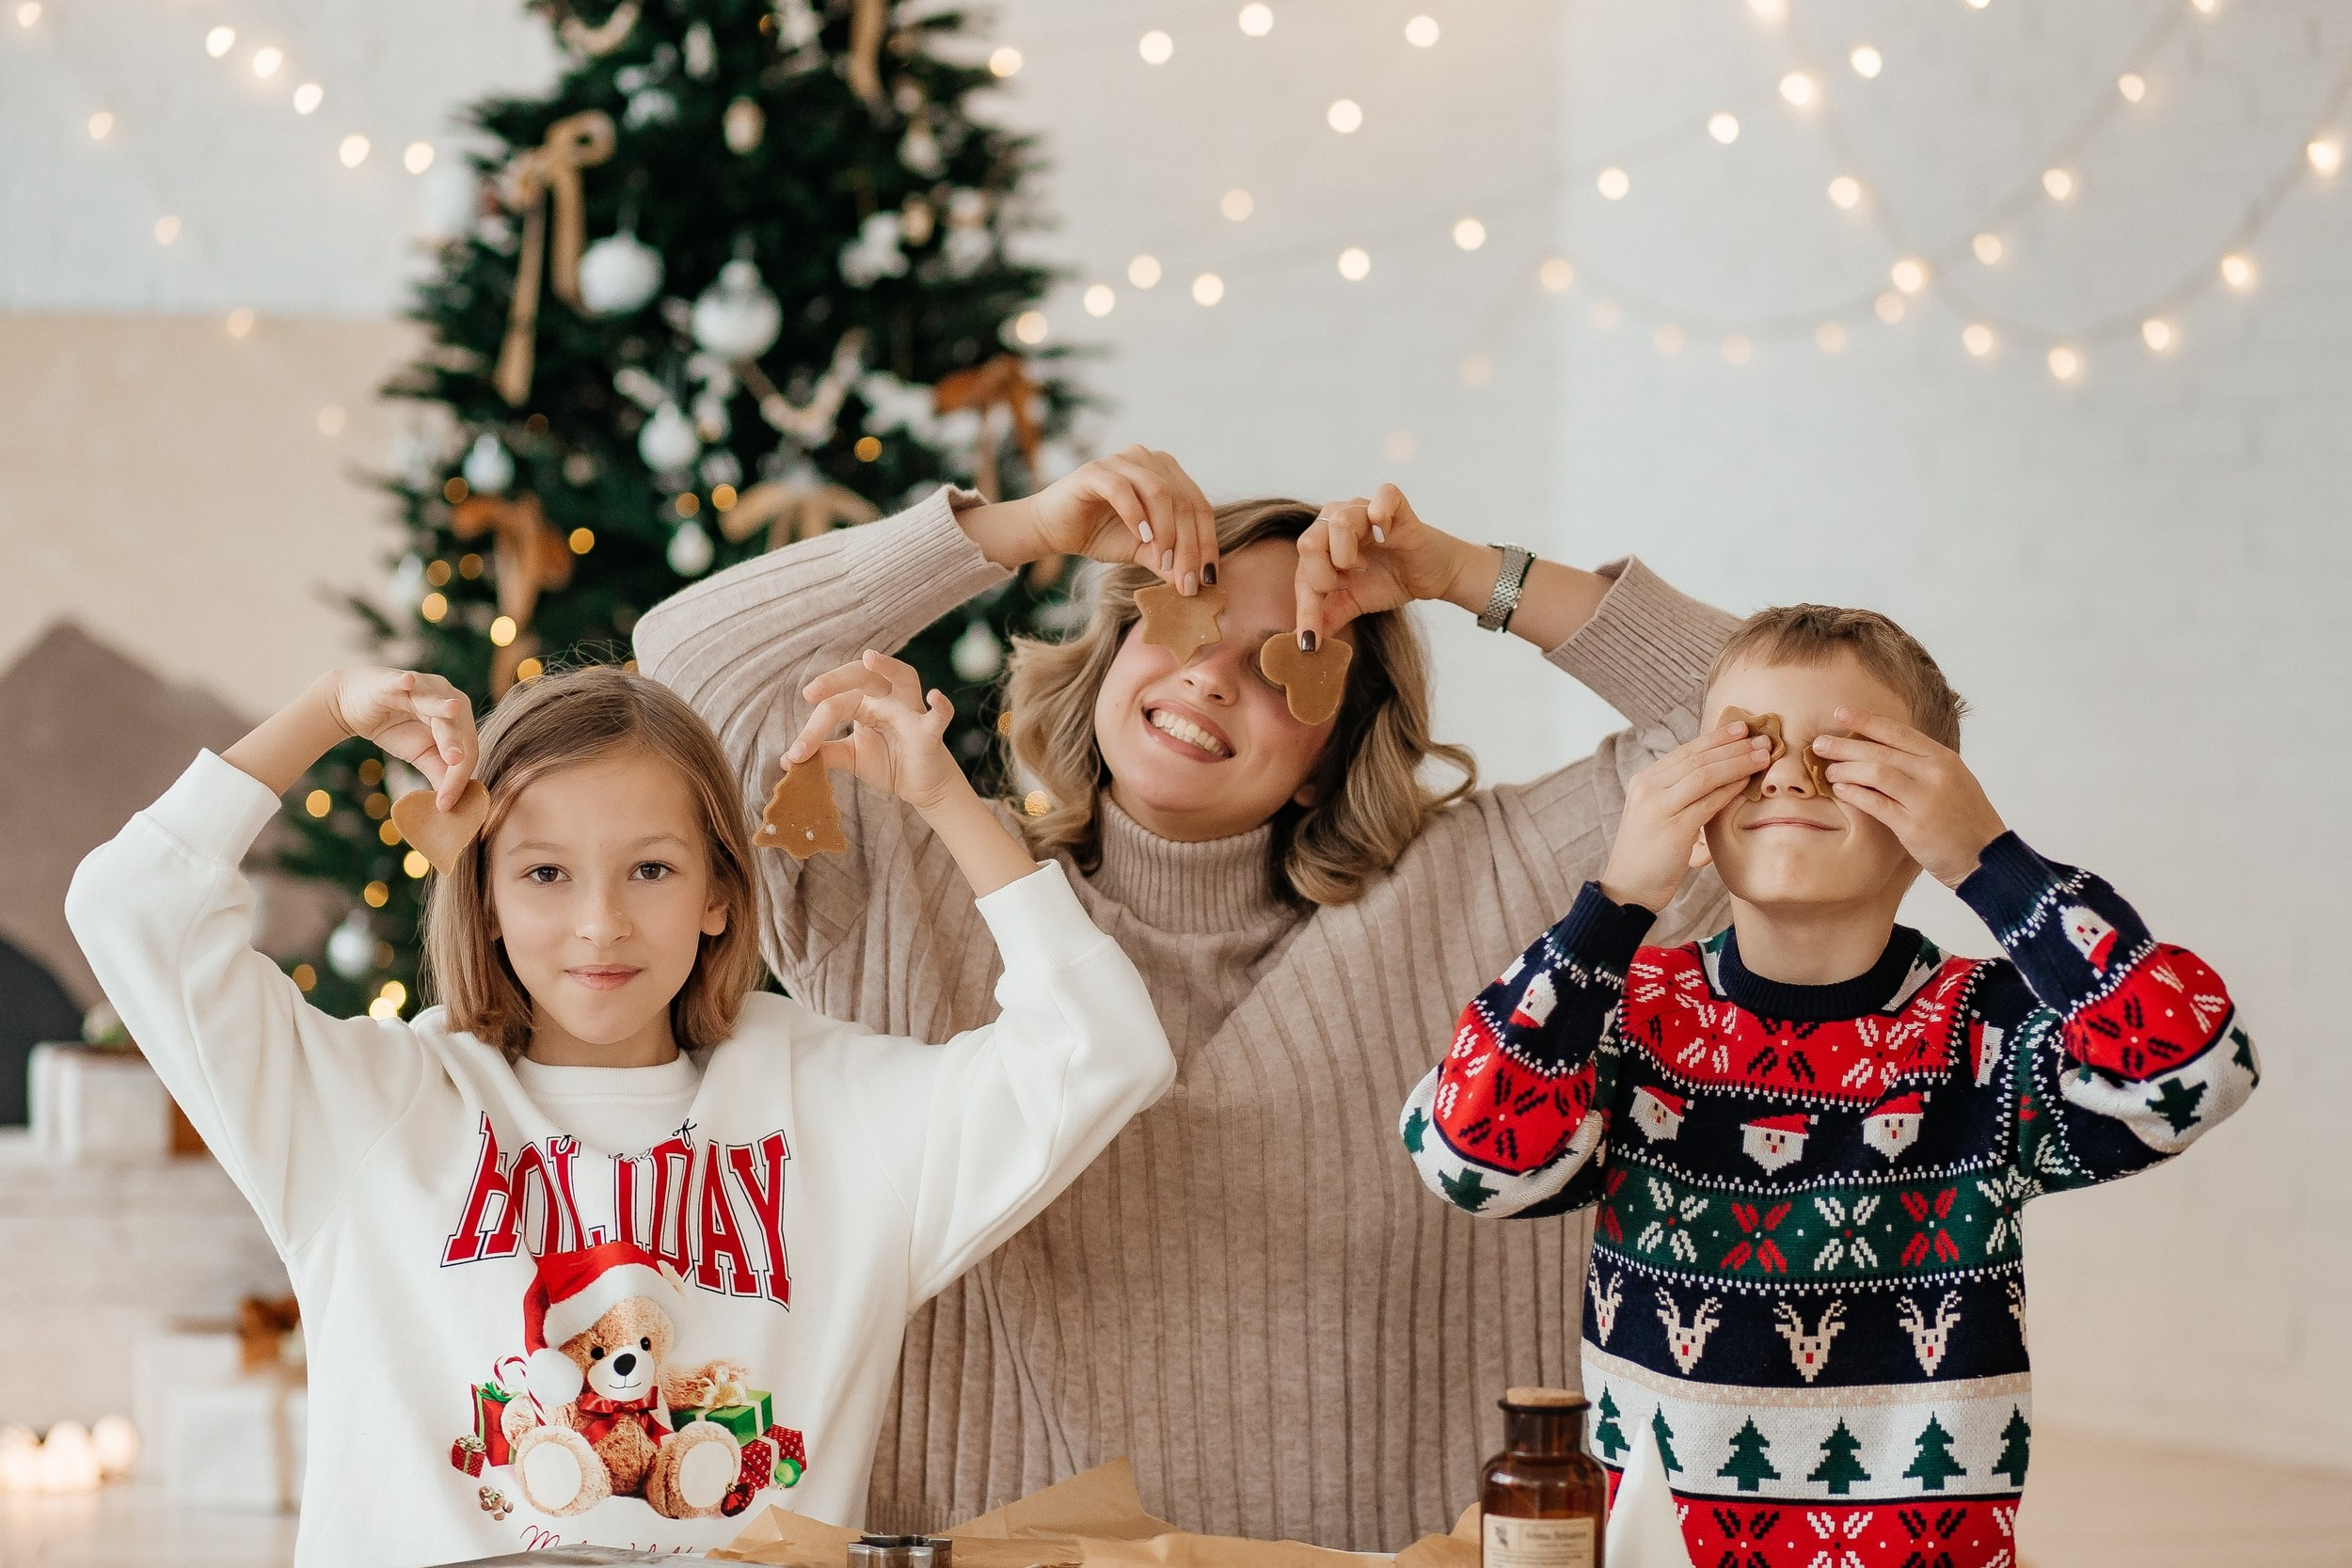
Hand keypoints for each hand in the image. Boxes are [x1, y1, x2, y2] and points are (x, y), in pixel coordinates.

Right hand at [326, 668, 478, 807]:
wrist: (354, 707)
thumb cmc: (395, 727)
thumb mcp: (420, 754)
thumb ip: (440, 773)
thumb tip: (455, 804)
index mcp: (458, 719)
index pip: (466, 750)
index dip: (458, 778)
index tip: (445, 805)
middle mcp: (446, 697)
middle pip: (456, 727)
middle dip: (454, 747)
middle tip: (455, 764)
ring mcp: (421, 687)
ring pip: (434, 702)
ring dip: (442, 708)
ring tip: (453, 709)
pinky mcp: (393, 682)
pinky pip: (400, 681)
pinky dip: (404, 681)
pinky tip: (408, 681)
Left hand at [786, 650, 970, 814]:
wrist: (921, 787)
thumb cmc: (888, 762)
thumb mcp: (850, 756)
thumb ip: (824, 753)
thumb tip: (787, 759)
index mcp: (864, 703)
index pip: (834, 705)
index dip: (812, 730)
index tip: (795, 755)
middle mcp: (887, 699)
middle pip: (862, 676)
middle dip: (836, 679)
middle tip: (810, 692)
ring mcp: (911, 712)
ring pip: (903, 677)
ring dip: (888, 666)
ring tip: (869, 658)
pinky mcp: (930, 733)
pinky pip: (938, 716)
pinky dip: (940, 706)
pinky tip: (935, 697)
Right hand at [967, 446, 1219, 591]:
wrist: (1053, 529)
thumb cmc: (1100, 533)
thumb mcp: (1144, 550)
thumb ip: (1171, 559)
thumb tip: (1201, 583)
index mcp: (1167, 473)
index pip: (1199, 507)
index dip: (1207, 543)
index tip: (1208, 580)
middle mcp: (1149, 459)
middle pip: (1184, 500)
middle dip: (1189, 545)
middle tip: (1187, 581)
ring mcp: (1122, 460)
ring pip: (1160, 492)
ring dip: (1166, 531)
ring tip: (1163, 561)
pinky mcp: (1095, 470)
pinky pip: (1124, 489)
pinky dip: (1137, 514)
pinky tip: (1141, 537)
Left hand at [1293, 483, 1477, 639]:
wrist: (1429, 576)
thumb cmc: (1386, 580)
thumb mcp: (1350, 604)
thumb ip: (1325, 618)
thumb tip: (1302, 645)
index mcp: (1320, 540)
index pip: (1302, 572)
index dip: (1307, 609)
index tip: (1313, 641)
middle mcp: (1336, 517)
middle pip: (1309, 543)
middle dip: (1325, 577)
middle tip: (1348, 585)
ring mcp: (1365, 508)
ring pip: (1339, 522)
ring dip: (1348, 555)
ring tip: (1364, 566)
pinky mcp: (1395, 505)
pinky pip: (1383, 497)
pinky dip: (1380, 515)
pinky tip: (1385, 537)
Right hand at [1599, 722, 1777, 911]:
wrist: (1628, 888)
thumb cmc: (1648, 855)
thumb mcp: (1659, 815)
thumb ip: (1679, 794)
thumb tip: (1718, 775)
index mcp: (1643, 781)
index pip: (1684, 751)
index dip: (1715, 738)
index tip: (1740, 728)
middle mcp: (1647, 788)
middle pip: (1696, 758)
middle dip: (1732, 745)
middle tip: (1761, 737)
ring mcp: (1658, 806)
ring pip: (1704, 774)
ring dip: (1737, 762)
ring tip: (1763, 755)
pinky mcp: (1673, 828)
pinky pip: (1708, 801)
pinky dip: (1731, 789)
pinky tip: (1748, 782)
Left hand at [1811, 708, 2006, 886]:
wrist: (1987, 858)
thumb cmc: (1965, 819)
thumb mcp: (1953, 780)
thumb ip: (1922, 765)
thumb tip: (1882, 749)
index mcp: (1944, 759)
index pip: (1898, 732)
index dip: (1866, 721)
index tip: (1840, 713)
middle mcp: (1935, 774)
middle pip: (1880, 751)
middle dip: (1845, 745)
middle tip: (1819, 743)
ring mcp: (1925, 799)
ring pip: (1875, 773)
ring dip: (1846, 770)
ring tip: (1828, 772)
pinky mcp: (1913, 826)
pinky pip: (1875, 804)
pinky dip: (1854, 794)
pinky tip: (1839, 790)